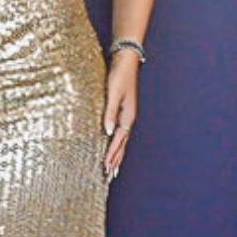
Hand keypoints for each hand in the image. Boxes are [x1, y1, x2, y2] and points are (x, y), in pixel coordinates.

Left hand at [102, 52, 139, 181]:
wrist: (126, 61)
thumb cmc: (119, 76)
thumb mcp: (112, 94)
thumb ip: (110, 112)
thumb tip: (107, 131)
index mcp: (128, 116)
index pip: (118, 141)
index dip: (112, 155)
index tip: (107, 169)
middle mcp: (129, 118)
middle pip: (122, 144)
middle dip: (116, 160)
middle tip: (110, 176)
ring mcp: (127, 115)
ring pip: (122, 140)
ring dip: (117, 155)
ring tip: (113, 168)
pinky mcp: (123, 111)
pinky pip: (120, 133)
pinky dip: (117, 144)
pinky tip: (113, 147)